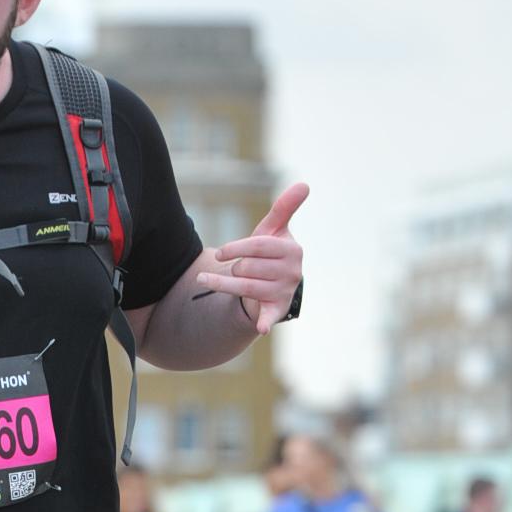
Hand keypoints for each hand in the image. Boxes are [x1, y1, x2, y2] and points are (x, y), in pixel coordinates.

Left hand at [194, 183, 307, 334]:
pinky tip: (260, 328)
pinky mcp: (276, 311)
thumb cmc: (268, 254)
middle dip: (234, 267)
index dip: (236, 248)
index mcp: (292, 250)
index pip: (259, 246)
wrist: (271, 284)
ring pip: (245, 287)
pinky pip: (269, 316)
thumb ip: (284, 208)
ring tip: (207, 280)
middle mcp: (293, 272)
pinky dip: (265, 322)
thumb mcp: (274, 230)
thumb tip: (304, 184)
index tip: (218, 253)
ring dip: (222, 284)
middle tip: (234, 268)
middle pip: (249, 267)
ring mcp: (285, 292)